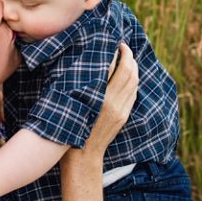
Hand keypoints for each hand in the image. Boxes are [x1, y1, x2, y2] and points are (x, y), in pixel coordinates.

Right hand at [59, 43, 136, 187]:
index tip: (115, 42)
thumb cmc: (66, 128)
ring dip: (134, 67)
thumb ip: (81, 84)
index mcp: (99, 97)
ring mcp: (121, 110)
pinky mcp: (124, 116)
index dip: (118, 53)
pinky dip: (133, 80)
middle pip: (129, 72)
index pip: (114, 68)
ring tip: (128, 57)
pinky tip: (129, 76)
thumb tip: (87, 63)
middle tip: (123, 46)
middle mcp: (113, 102)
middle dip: (129, 57)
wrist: (82, 158)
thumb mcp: (70, 103)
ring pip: (134, 82)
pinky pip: (133, 93)